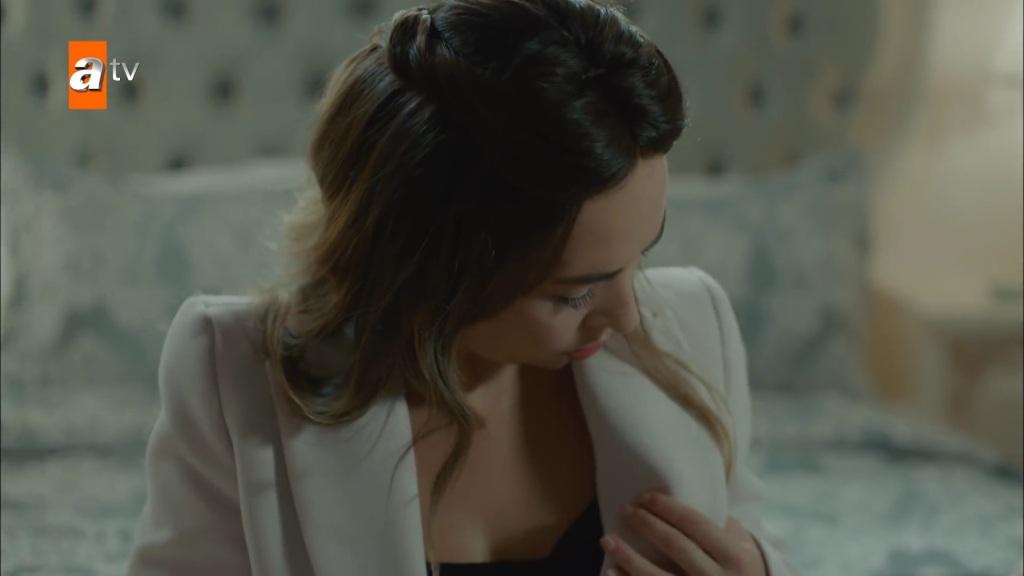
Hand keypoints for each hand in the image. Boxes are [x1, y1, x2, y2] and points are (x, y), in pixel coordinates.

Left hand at [599, 489, 767, 575]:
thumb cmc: (739, 564)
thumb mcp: (738, 541)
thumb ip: (713, 522)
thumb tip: (673, 495)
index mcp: (733, 554)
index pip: (695, 524)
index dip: (668, 508)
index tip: (645, 496)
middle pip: (676, 546)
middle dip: (647, 526)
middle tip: (625, 510)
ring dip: (628, 558)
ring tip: (607, 540)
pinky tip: (612, 571)